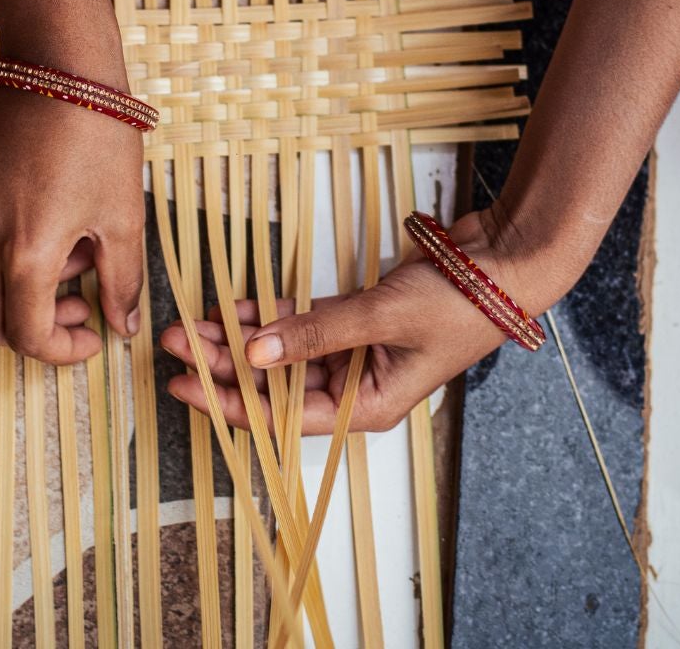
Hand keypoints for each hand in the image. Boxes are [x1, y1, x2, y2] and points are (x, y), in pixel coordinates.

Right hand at [0, 85, 145, 363]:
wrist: (58, 62)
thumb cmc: (98, 134)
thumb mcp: (123, 215)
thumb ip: (122, 281)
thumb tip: (122, 325)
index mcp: (25, 250)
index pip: (28, 336)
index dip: (63, 350)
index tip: (93, 334)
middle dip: (32, 331)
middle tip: (77, 308)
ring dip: (21, 286)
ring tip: (72, 244)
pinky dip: (4, 251)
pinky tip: (47, 215)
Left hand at [159, 212, 570, 432]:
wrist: (506, 263)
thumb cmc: (462, 303)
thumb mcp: (382, 318)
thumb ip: (316, 333)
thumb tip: (255, 351)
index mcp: (367, 408)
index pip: (282, 416)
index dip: (229, 401)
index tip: (183, 383)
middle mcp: (356, 387)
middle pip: (275, 385)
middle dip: (223, 365)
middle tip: (172, 342)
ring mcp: (356, 354)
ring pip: (282, 353)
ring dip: (239, 338)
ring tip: (191, 323)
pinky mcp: (358, 320)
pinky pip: (303, 324)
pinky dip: (271, 315)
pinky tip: (235, 306)